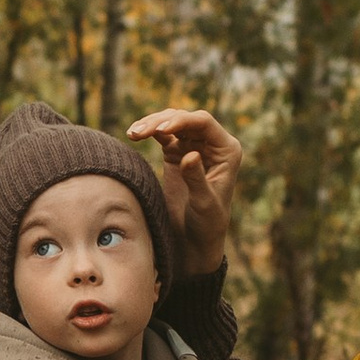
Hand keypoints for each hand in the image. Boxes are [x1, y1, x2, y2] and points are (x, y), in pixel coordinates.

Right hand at [125, 104, 242, 269]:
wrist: (194, 240)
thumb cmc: (207, 224)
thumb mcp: (204, 203)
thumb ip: (197, 178)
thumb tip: (191, 154)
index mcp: (226, 150)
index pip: (204, 123)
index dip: (182, 121)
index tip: (161, 130)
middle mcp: (212, 144)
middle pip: (186, 119)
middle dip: (162, 121)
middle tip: (139, 132)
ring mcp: (193, 147)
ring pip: (172, 123)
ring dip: (152, 124)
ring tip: (133, 133)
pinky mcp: (177, 153)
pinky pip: (162, 134)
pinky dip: (148, 132)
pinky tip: (134, 134)